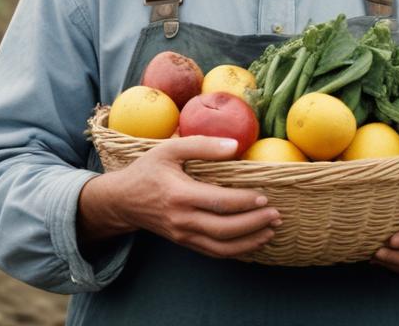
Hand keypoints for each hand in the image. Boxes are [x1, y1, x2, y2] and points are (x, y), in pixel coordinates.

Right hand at [78, 136, 279, 258]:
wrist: (122, 200)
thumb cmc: (147, 170)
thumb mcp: (169, 149)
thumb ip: (202, 145)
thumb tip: (235, 145)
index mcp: (178, 195)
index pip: (218, 202)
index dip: (244, 201)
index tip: (264, 196)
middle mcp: (181, 220)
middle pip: (224, 229)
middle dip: (253, 224)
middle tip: (275, 214)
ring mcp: (182, 235)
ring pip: (221, 247)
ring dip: (249, 242)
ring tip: (270, 230)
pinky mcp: (184, 243)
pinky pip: (213, 252)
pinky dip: (236, 250)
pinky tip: (253, 241)